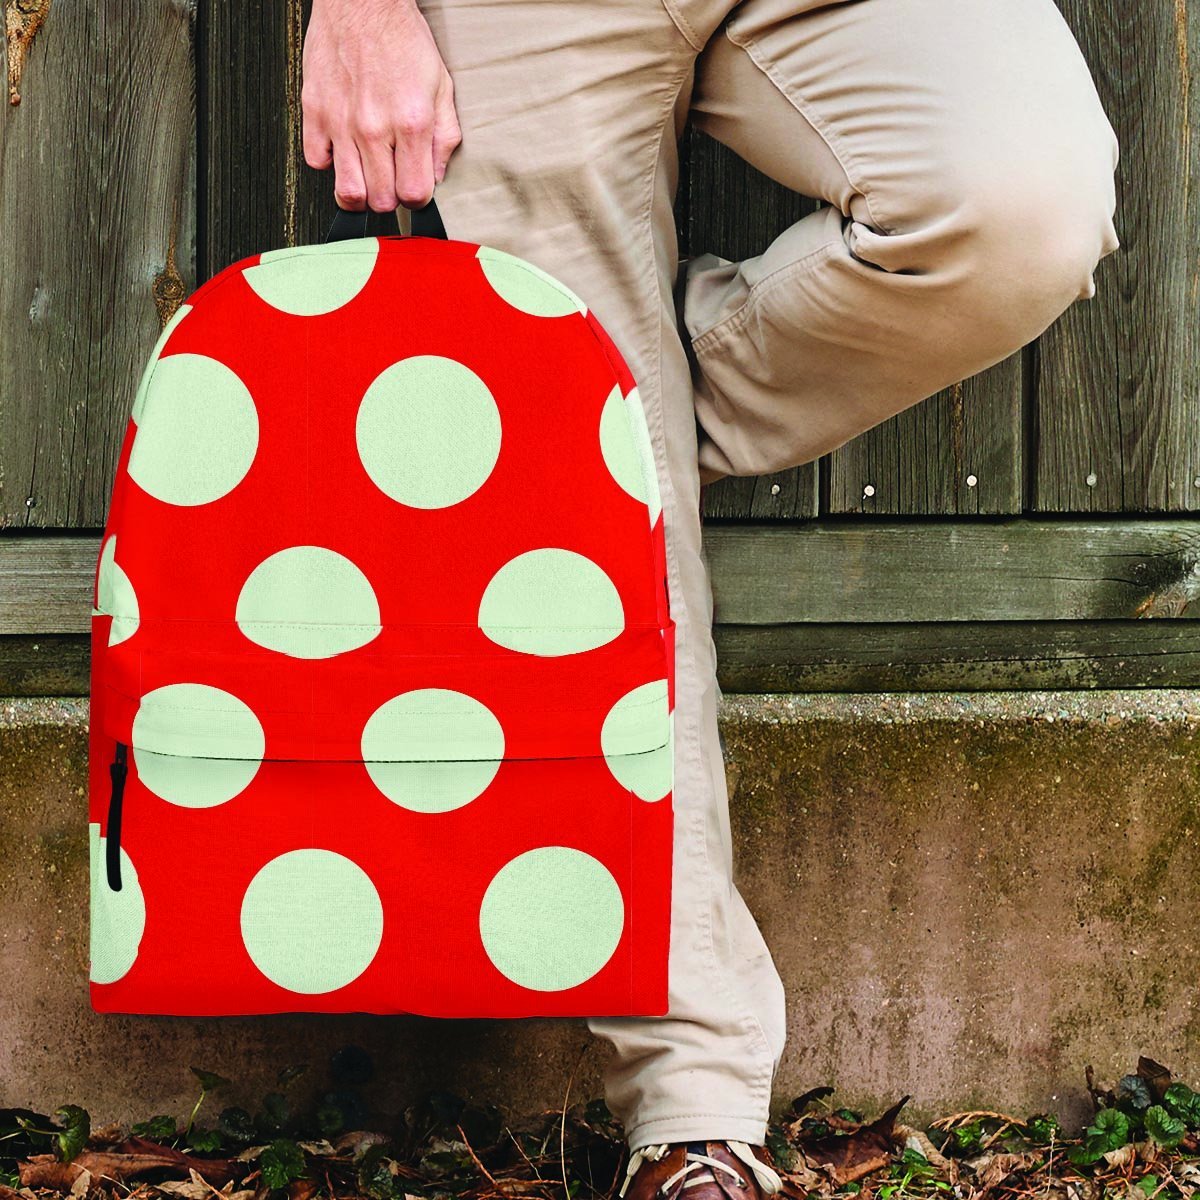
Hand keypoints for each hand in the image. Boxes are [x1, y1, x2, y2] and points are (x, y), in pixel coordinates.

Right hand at [302, 0, 461, 211]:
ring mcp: (341, 122)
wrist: (362, 1)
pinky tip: (343, 150)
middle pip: (381, 200)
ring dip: (361, 192)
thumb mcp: (441, 87)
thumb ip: (444, 137)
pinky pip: (316, 162)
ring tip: (367, 177)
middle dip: (390, 198)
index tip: (415, 188)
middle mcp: (374, 127)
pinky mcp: (314, 111)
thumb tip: (437, 175)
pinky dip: (329, 163)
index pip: (414, 194)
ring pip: (348, 192)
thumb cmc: (401, 39)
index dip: (417, 199)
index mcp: (411, 123)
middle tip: (391, 179)